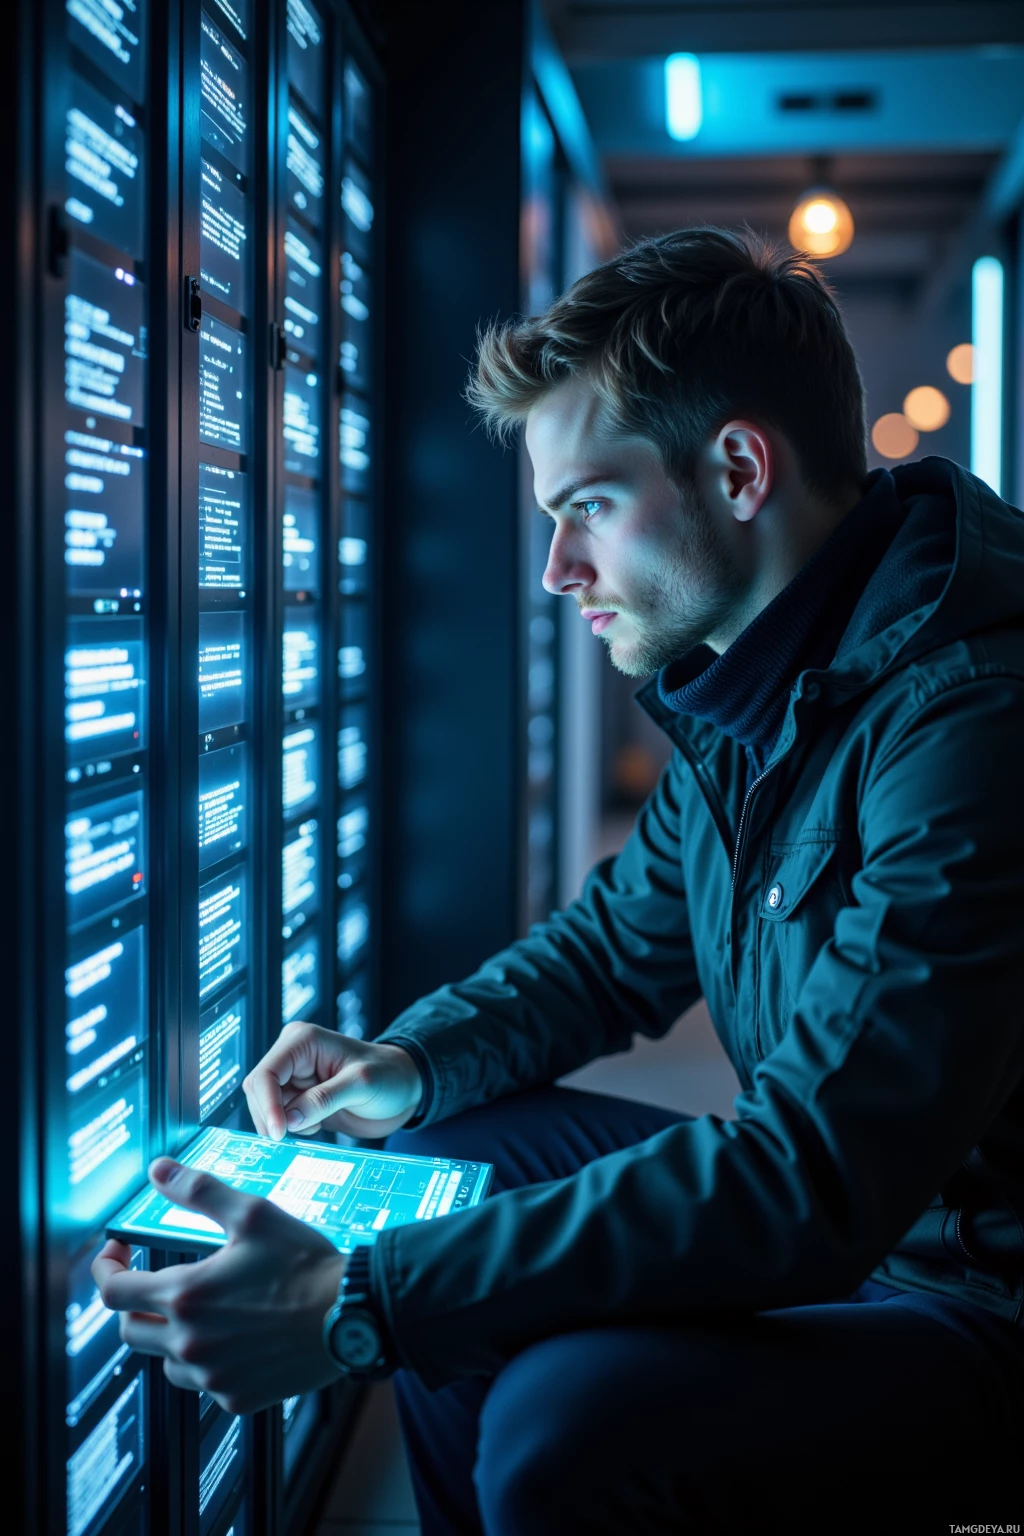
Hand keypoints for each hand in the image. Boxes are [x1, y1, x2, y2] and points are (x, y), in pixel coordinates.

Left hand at [92, 1157, 345, 1414]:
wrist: (352, 1316)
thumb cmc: (304, 1263)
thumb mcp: (254, 1215)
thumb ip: (200, 1191)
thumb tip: (158, 1169)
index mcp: (187, 1295)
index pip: (113, 1292)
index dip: (106, 1269)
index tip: (116, 1254)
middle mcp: (190, 1342)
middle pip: (129, 1331)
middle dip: (135, 1302)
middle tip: (158, 1281)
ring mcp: (212, 1376)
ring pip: (165, 1360)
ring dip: (170, 1335)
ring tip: (203, 1310)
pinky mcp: (235, 1398)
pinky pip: (202, 1383)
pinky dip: (206, 1362)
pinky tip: (234, 1338)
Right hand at [243, 1022, 422, 1140]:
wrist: (404, 1089)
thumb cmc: (389, 1076)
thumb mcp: (361, 1085)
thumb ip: (324, 1099)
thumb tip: (289, 1119)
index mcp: (303, 1041)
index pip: (267, 1074)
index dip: (267, 1104)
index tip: (280, 1134)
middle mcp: (292, 1056)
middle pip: (258, 1091)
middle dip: (272, 1116)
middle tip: (298, 1135)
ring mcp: (294, 1078)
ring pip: (265, 1107)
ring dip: (284, 1124)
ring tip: (317, 1126)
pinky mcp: (300, 1098)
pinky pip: (280, 1117)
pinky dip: (292, 1129)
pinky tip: (317, 1126)